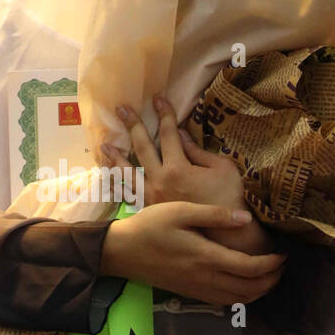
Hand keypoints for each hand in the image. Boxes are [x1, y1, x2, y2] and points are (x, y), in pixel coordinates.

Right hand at [100, 201, 285, 305]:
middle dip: (272, 280)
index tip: (283, 253)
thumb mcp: (180, 211)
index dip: (272, 264)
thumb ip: (214, 215)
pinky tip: (245, 283)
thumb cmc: (150, 226)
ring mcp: (198, 289)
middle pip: (250, 289)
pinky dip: (242, 296)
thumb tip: (246, 218)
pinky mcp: (190, 293)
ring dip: (259, 291)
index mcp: (206, 257)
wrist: (122, 252)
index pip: (250, 268)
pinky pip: (224, 301)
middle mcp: (205, 279)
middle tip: (283, 265)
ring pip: (239, 299)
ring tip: (270, 275)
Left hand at [110, 95, 277, 253]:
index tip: (157, 98)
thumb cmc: (230, 198)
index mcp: (178, 168)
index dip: (164, 114)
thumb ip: (197, 151)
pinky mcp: (151, 210)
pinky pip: (130, 195)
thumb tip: (181, 135)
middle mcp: (160, 181)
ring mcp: (152, 197)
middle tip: (121, 109)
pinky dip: (120, 185)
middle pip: (142, 147)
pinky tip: (112, 179)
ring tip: (105, 146)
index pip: (168, 134)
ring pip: (129, 173)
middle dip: (132, 125)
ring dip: (116, 158)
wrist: (227, 236)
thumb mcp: (221, 168)